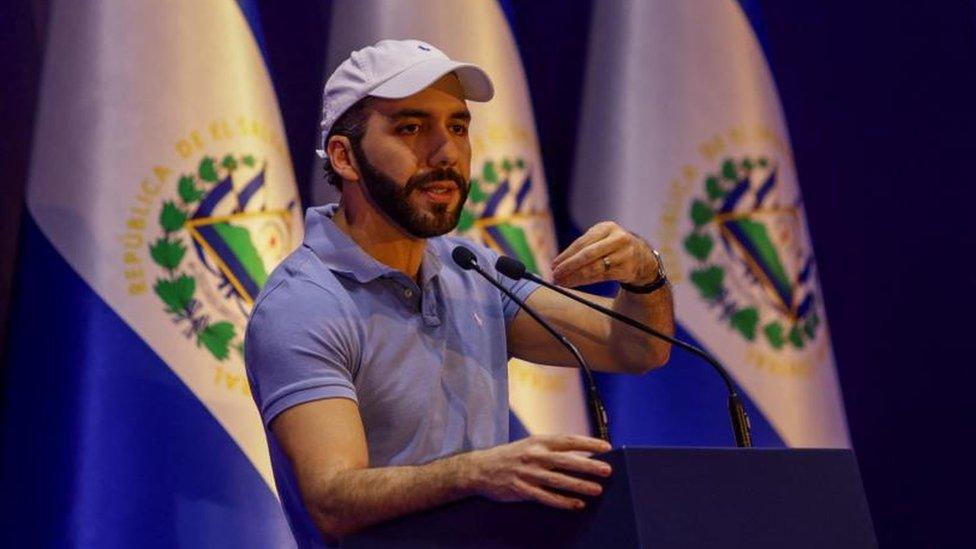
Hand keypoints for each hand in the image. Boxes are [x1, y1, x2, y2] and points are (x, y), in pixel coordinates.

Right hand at [462, 435, 611, 509]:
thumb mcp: (530, 445)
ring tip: (597, 489)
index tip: (606, 447)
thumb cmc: (511, 456)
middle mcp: (534, 456)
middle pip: (566, 461)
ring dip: (579, 485)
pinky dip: (563, 501)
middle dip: (588, 465)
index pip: (568, 440)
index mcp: (538, 441)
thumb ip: (551, 449)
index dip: (588, 443)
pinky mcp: (522, 490)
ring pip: (558, 480)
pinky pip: (546, 497)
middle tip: (607, 470)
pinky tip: (576, 504)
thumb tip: (579, 454)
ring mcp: (528, 473)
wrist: (480, 468)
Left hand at [551, 222, 658, 287]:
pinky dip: (584, 281)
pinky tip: (573, 283)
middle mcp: (618, 239)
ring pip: (594, 268)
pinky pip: (601, 277)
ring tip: (561, 281)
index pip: (583, 243)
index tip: (554, 264)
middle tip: (555, 274)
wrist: (641, 257)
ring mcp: (624, 255)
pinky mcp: (627, 270)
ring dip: (574, 276)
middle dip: (569, 266)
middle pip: (588, 255)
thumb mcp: (601, 238)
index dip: (566, 255)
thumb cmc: (613, 246)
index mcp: (608, 227)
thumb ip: (583, 246)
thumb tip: (558, 262)